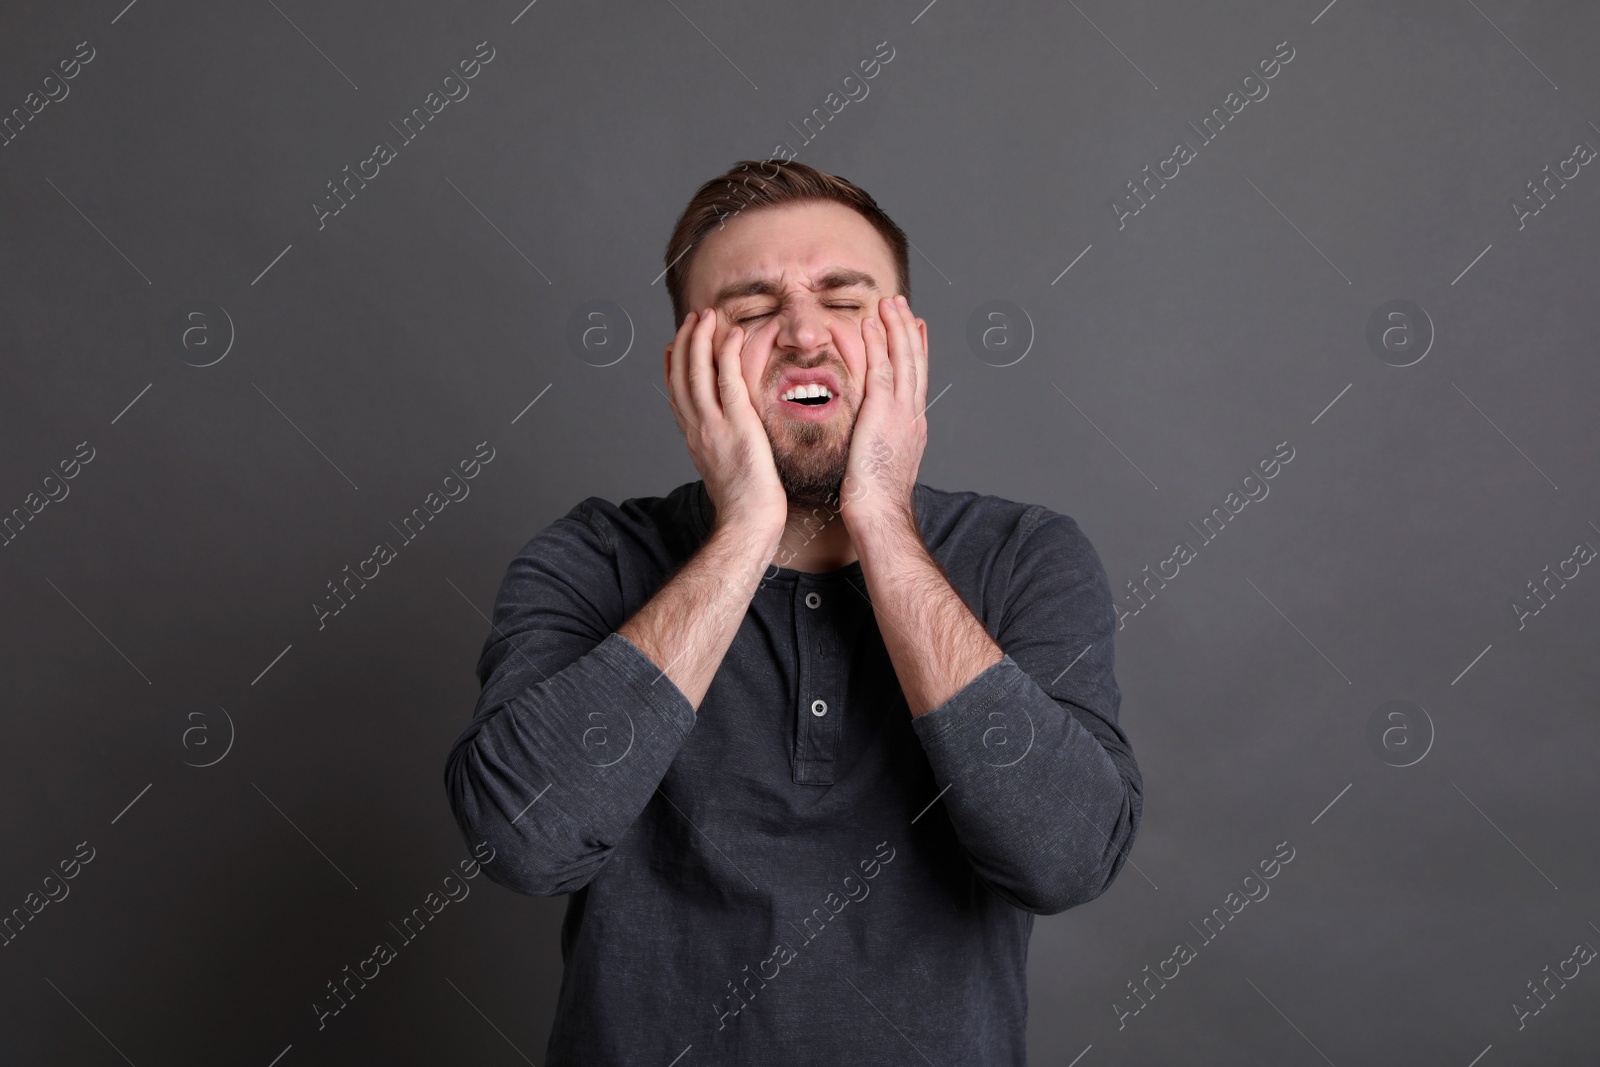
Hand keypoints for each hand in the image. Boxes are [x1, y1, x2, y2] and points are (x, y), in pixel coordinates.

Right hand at [664, 308, 786, 535]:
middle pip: (681, 377)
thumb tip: (728, 438)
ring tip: (706, 316)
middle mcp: (697, 429)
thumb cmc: (746, 505)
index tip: (674, 345)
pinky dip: (727, 353)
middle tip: (692, 319)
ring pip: (697, 373)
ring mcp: (714, 426)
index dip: (672, 366)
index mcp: (694, 439)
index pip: (676, 394)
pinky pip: (728, 381)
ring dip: (700, 339)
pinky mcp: (737, 425)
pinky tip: (732, 334)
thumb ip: (721, 447)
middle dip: (684, 343)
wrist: (748, 523)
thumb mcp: (724, 469)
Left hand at [839, 294, 927, 531]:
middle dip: (909, 330)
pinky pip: (880, 370)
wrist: (881, 516)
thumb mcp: (883, 465)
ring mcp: (900, 412)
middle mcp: (912, 415)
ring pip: (903, 359)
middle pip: (916, 362)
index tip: (917, 329)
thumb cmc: (875, 503)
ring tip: (889, 302)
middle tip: (902, 304)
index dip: (918, 351)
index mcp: (913, 427)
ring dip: (896, 327)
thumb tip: (873, 438)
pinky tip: (871, 324)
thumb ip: (881, 444)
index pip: (917, 380)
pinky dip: (878, 344)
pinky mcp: (881, 413)